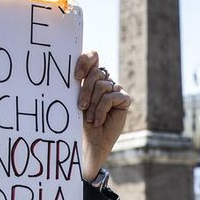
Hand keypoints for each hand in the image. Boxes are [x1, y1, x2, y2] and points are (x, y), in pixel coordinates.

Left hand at [73, 50, 130, 181]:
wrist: (89, 142)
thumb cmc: (79, 122)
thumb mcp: (74, 100)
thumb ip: (78, 84)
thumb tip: (74, 72)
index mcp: (91, 77)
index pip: (92, 56)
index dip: (85, 60)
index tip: (76, 76)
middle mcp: (105, 80)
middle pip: (96, 72)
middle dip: (86, 90)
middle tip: (80, 106)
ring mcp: (115, 89)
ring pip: (102, 85)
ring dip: (93, 104)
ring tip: (90, 119)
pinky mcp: (124, 100)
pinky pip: (111, 97)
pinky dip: (101, 110)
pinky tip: (98, 121)